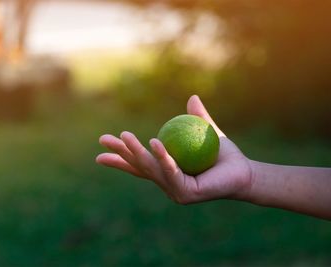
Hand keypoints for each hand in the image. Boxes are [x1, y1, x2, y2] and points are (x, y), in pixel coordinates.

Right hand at [96, 95, 252, 203]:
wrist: (244, 172)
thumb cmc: (224, 155)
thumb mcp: (206, 132)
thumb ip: (197, 117)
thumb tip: (192, 97)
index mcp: (167, 171)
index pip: (139, 164)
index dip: (120, 157)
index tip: (102, 148)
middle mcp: (167, 183)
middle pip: (139, 167)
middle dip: (120, 153)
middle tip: (103, 139)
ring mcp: (175, 191)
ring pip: (151, 169)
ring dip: (136, 152)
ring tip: (124, 136)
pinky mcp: (186, 193)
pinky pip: (171, 171)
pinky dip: (162, 157)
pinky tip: (153, 143)